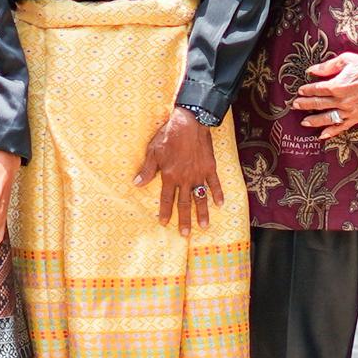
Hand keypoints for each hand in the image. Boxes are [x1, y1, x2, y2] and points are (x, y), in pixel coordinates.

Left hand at [135, 105, 222, 228]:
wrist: (189, 123)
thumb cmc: (169, 136)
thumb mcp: (153, 152)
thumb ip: (147, 170)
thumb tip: (137, 184)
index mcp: (169, 176)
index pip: (166, 199)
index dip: (165, 212)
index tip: (164, 223)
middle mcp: (184, 179)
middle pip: (184, 203)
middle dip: (184, 220)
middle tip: (185, 234)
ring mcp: (199, 174)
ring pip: (200, 198)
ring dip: (202, 213)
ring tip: (204, 226)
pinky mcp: (209, 167)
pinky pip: (214, 184)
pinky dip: (217, 194)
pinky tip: (220, 204)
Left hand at [293, 50, 357, 135]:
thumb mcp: (346, 60)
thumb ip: (327, 67)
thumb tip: (312, 70)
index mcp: (337, 85)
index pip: (317, 90)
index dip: (307, 91)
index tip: (300, 91)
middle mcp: (342, 100)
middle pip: (319, 104)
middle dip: (305, 105)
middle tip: (295, 105)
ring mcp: (350, 111)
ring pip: (328, 118)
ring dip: (315, 121)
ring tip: (304, 122)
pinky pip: (342, 127)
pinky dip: (332, 132)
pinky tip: (322, 135)